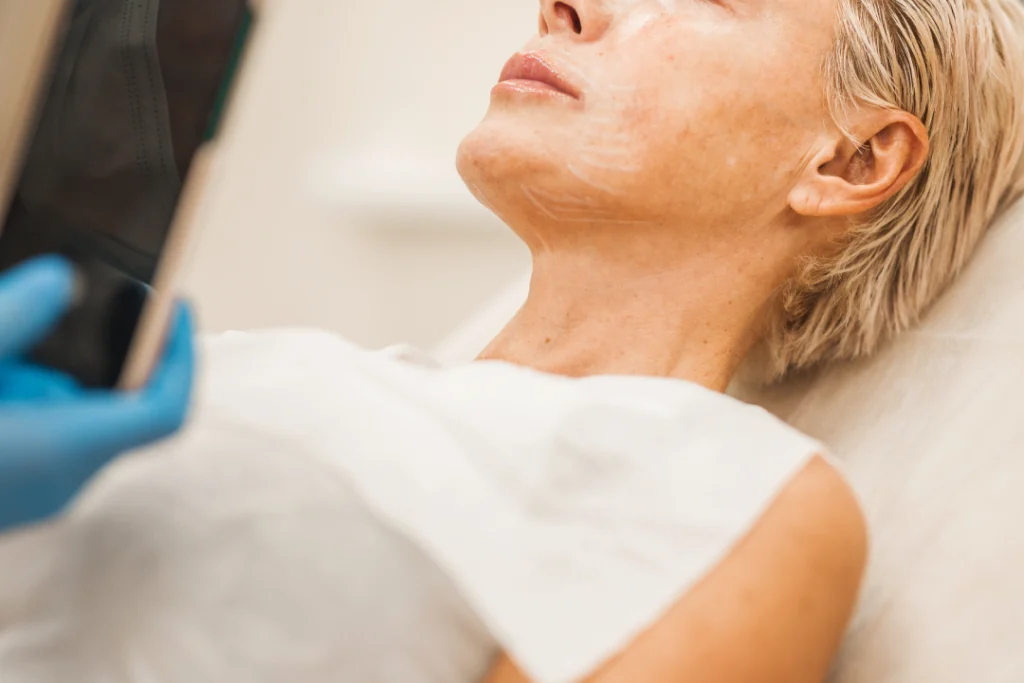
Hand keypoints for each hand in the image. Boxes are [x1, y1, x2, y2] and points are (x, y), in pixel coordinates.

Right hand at [0, 256, 195, 531]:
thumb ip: (11, 320)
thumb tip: (63, 279)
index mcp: (65, 448)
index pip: (166, 409)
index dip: (183, 355)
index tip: (174, 309)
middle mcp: (66, 478)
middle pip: (124, 405)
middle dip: (106, 349)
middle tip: (84, 301)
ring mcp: (41, 492)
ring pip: (80, 417)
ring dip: (59, 370)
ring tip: (19, 340)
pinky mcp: (15, 493)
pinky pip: (48, 435)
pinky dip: (32, 395)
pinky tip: (2, 371)